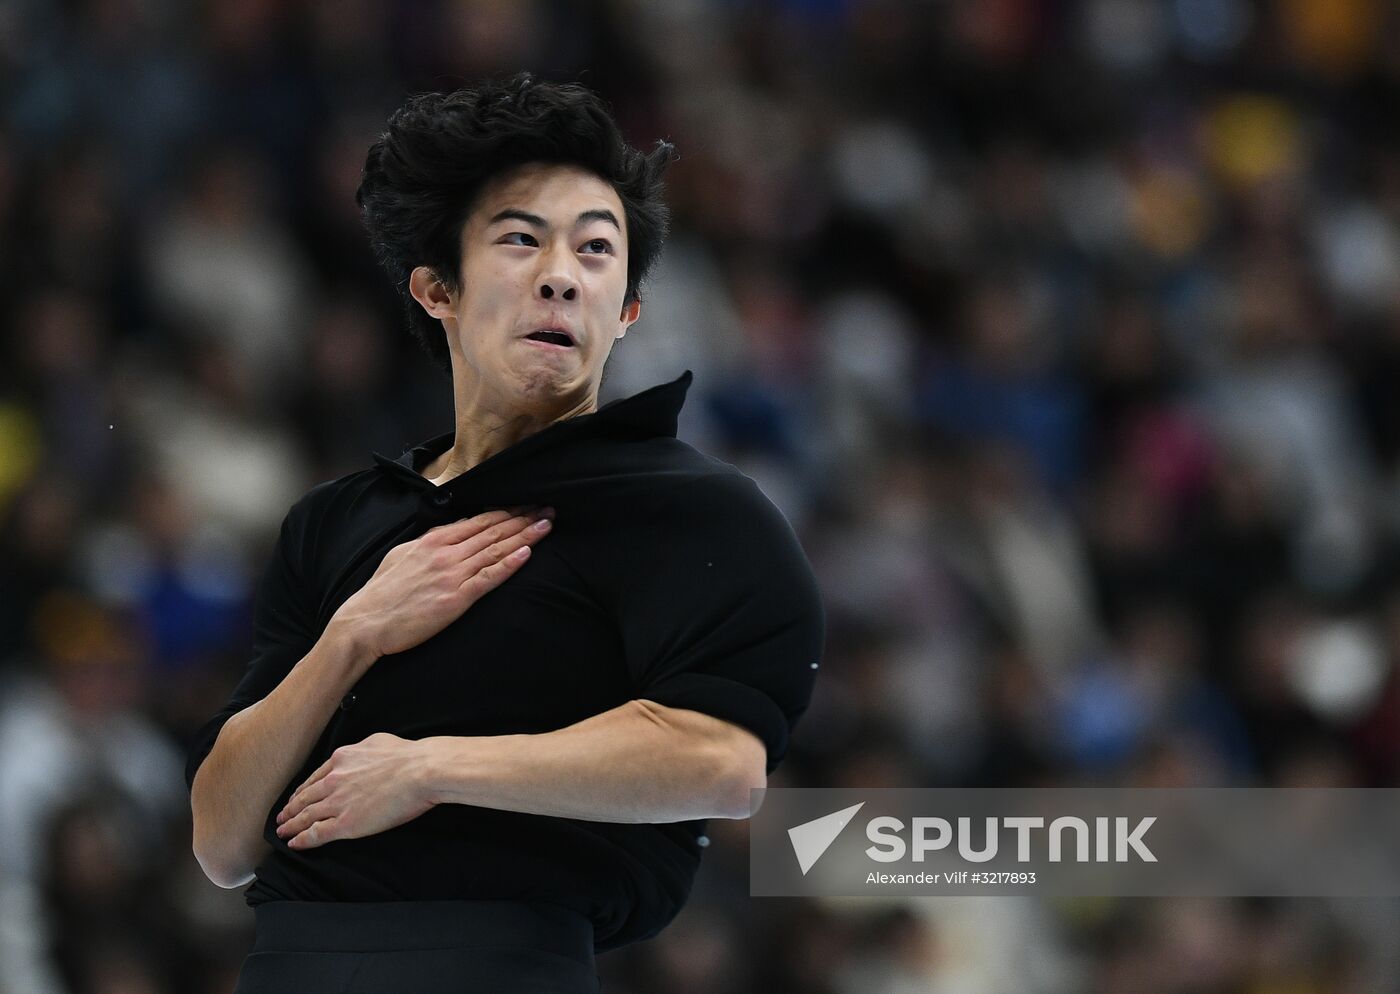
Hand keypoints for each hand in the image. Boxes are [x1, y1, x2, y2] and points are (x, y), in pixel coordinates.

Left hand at [274, 732, 434, 848]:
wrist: (420, 771)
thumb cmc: (407, 756)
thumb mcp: (376, 742)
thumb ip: (361, 751)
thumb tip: (360, 754)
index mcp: (341, 759)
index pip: (314, 778)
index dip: (302, 790)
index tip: (296, 797)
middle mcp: (334, 780)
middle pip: (304, 797)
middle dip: (290, 809)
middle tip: (281, 818)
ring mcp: (337, 802)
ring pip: (305, 816)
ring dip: (291, 825)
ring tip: (282, 832)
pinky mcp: (346, 823)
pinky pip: (316, 833)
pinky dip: (302, 839)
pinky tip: (295, 843)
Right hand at [329, 505, 553, 660]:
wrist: (365, 623)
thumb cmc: (382, 593)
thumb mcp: (403, 555)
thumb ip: (429, 543)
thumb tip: (449, 533)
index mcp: (433, 540)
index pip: (479, 521)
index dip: (507, 512)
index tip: (527, 505)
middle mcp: (446, 553)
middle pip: (493, 530)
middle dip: (524, 518)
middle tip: (548, 509)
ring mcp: (452, 575)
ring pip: (496, 550)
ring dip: (525, 535)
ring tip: (547, 524)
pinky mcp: (456, 599)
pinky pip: (489, 578)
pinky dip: (510, 564)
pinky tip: (528, 554)